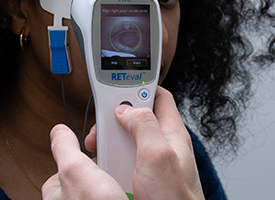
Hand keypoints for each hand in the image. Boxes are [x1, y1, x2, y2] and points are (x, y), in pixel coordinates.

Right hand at [43, 86, 204, 199]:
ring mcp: (153, 162)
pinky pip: (123, 161)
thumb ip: (144, 125)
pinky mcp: (143, 177)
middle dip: (115, 119)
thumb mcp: (158, 154)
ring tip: (100, 151)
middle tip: (102, 129)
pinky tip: (105, 169)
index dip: (137, 86)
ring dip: (110, 143)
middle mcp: (163, 144)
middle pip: (136, 117)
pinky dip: (111, 162)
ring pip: (126, 140)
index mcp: (171, 132)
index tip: (117, 87)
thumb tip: (127, 108)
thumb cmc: (175, 198)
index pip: (158, 95)